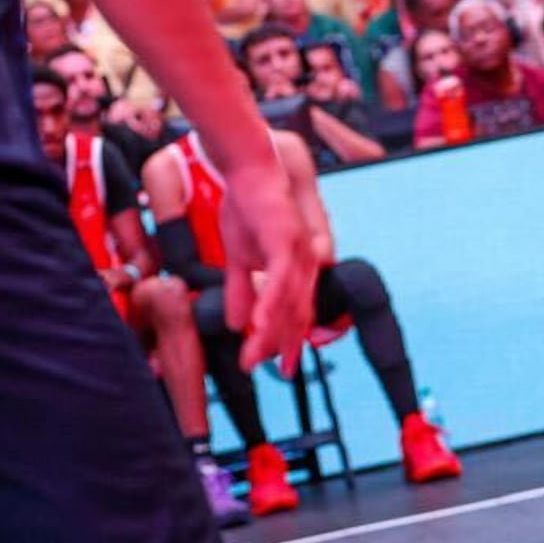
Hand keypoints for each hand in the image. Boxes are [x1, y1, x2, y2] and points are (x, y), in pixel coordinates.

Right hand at [217, 161, 314, 376]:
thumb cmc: (247, 209)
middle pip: (296, 313)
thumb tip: (238, 325)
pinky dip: (270, 305)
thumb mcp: (239, 258)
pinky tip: (259, 326)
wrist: (248, 171)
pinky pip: (280, 280)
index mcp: (296, 269)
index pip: (295, 313)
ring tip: (258, 358)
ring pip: (288, 303)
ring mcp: (300, 253)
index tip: (279, 367)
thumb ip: (241, 291)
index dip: (288, 340)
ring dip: (271, 332)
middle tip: (271, 371)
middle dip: (282, 344)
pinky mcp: (287, 241)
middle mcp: (306, 264)